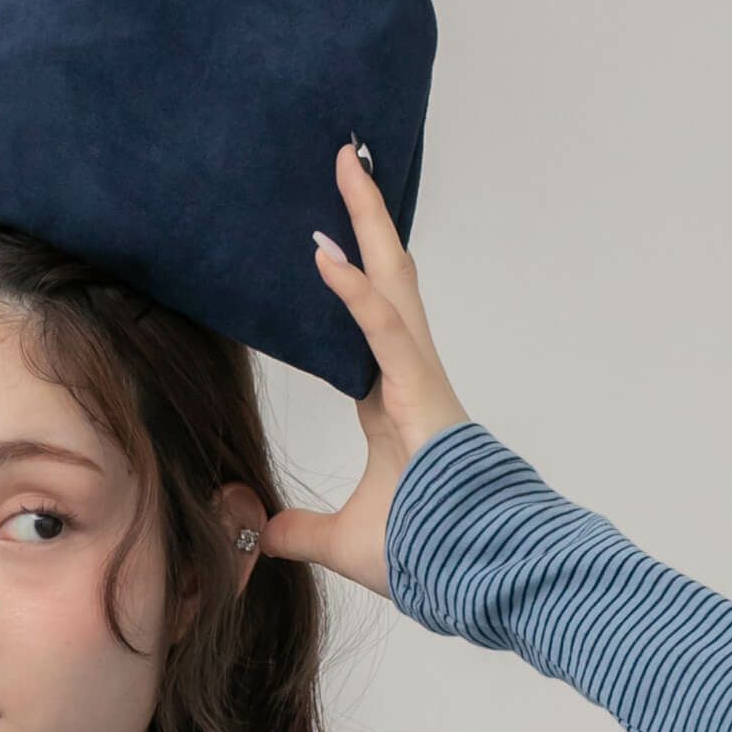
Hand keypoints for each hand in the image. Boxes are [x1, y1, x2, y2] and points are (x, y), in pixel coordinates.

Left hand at [259, 142, 471, 598]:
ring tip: (346, 165)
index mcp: (390, 399)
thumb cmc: (427, 552)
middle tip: (346, 157)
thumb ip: (296, 530)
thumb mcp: (340, 540)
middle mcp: (408, 375)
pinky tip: (327, 254)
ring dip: (369, 222)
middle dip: (367, 215)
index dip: (348, 274)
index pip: (365, 318)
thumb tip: (256, 529)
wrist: (475, 574)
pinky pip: (386, 333)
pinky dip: (357, 294)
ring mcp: (419, 378)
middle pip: (387, 276)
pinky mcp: (422, 394)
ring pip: (394, 282)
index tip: (325, 235)